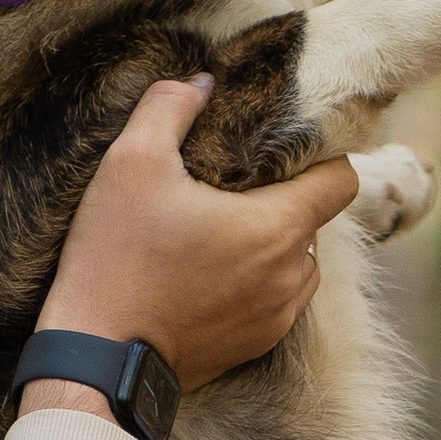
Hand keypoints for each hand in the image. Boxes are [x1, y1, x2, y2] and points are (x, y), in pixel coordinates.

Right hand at [36, 74, 355, 390]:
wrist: (99, 356)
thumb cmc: (117, 257)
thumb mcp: (132, 163)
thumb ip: (170, 107)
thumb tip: (198, 83)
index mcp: (278, 227)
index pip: (342, 181)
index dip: (321, 157)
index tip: (282, 149)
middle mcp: (291, 276)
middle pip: (314, 221)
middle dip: (283, 200)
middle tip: (231, 188)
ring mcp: (276, 317)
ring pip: (297, 264)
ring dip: (270, 244)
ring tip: (218, 232)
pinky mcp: (255, 346)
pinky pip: (276, 301)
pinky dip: (255, 282)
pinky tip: (208, 272)